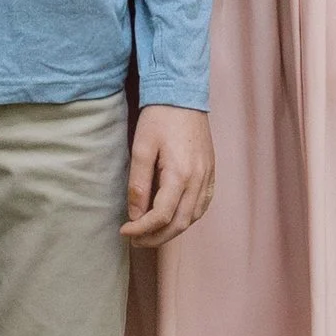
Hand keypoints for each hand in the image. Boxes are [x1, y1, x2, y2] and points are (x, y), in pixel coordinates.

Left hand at [122, 106, 214, 245]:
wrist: (183, 94)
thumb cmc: (160, 118)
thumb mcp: (141, 148)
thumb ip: (138, 185)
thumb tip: (135, 215)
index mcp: (180, 175)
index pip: (161, 216)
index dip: (141, 229)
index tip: (124, 230)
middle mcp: (198, 180)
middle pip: (179, 224)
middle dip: (156, 237)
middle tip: (135, 240)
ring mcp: (208, 177)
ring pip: (193, 218)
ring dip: (172, 231)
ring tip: (151, 233)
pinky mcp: (211, 172)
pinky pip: (203, 205)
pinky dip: (188, 218)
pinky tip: (174, 219)